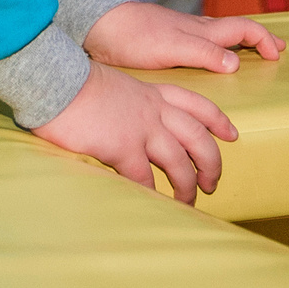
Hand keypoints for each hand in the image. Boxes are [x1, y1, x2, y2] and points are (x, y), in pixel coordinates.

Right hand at [34, 62, 236, 203]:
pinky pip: (146, 179)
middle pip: (198, 138)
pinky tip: (154, 206)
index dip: (218, 121)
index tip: (231, 135)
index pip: (197, 105)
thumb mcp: (114, 85)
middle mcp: (154, 111)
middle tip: (212, 182)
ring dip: (187, 186)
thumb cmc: (75, 83)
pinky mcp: (123, 148)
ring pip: (179, 163)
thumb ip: (128, 103)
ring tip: (187, 202)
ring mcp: (141, 130)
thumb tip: (125, 121)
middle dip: (211, 163)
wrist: (57, 80)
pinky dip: (153, 196)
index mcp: (153, 93)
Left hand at [84, 0, 281, 73]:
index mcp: (202, 30)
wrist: (99, 25)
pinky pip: (201, 44)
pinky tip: (208, 61)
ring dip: (239, 44)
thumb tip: (236, 64)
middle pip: (235, 29)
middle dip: (258, 39)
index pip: (243, 29)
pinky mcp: (165, 42)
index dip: (264, 39)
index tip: (276, 55)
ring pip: (219, 35)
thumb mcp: (172, 48)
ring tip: (249, 56)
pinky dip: (216, 50)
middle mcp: (195, 30)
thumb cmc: (134, 37)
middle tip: (276, 51)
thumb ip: (204, 53)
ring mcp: (180, 34)